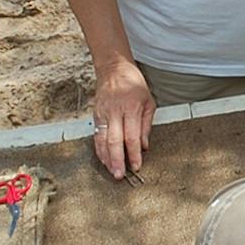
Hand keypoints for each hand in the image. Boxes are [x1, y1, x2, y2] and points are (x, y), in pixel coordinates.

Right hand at [92, 56, 154, 178]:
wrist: (113, 69)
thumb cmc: (134, 84)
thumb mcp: (149, 101)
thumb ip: (146, 125)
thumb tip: (144, 146)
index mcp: (132, 108)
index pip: (132, 136)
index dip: (134, 153)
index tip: (136, 166)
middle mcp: (116, 112)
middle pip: (115, 141)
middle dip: (117, 160)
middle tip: (120, 175)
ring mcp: (104, 114)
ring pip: (103, 140)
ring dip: (106, 158)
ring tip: (111, 171)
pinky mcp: (96, 115)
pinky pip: (97, 135)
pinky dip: (99, 149)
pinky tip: (104, 159)